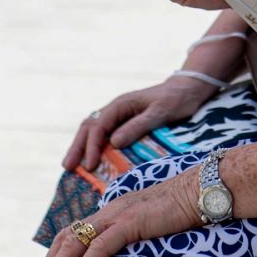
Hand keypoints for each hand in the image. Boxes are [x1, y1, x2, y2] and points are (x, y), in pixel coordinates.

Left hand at [41, 165, 203, 256]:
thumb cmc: (182, 210)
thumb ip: (133, 233)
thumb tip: (124, 249)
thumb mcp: (151, 223)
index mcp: (112, 211)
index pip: (74, 230)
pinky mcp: (130, 222)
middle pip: (68, 236)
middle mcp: (109, 211)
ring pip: (78, 241)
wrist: (201, 190)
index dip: (57, 251)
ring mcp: (118, 215)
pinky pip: (101, 246)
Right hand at [63, 76, 217, 171]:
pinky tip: (91, 159)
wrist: (189, 89)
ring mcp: (120, 116)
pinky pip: (105, 135)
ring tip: (72, 166)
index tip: (90, 165)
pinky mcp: (126, 123)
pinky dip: (94, 147)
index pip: (99, 126)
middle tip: (67, 167)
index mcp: (121, 104)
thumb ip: (137, 126)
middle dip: (78, 147)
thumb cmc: (176, 99)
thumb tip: (113, 142)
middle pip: (89, 127)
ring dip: (82, 147)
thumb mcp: (160, 112)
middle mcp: (116, 109)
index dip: (92, 146)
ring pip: (94, 130)